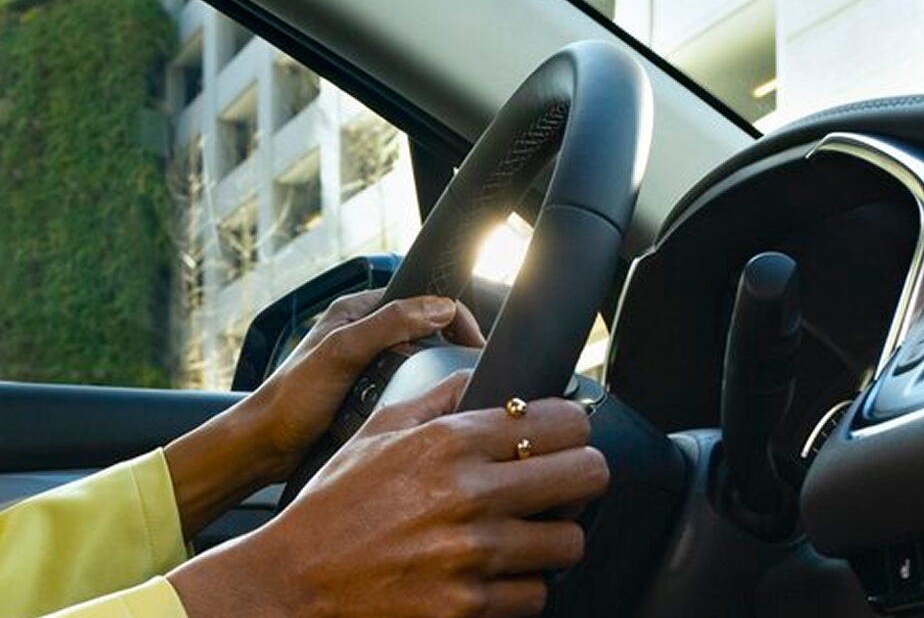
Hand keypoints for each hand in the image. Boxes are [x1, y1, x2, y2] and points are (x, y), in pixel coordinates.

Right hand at [169, 374, 609, 617]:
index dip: (573, 429)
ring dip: (553, 540)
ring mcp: (473, 557)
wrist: (287, 588)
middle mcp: (470, 496)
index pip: (565, 421)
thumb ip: (435, 400)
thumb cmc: (329, 510)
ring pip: (570, 543)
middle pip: (589, 475)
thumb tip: (479, 376)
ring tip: (528, 535)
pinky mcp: (468, 609)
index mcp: (451, 443)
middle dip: (581, 478)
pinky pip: (535, 595)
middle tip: (563, 486)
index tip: (565, 438)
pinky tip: (497, 576)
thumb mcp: (375, 436)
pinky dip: (522, 588)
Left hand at [245, 289, 485, 478]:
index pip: (423, 299)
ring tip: (441, 390)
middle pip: (425, 330)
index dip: (454, 318)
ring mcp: (366, 365)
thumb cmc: (288, 402)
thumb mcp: (341, 353)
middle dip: (447, 347)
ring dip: (431, 376)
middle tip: (464, 370)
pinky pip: (406, 387)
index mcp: (356, 311)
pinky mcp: (367, 393)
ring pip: (419, 362)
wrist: (261, 451)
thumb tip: (439, 307)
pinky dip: (417, 395)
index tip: (474, 344)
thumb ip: (388, 325)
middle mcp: (363, 333)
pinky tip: (419, 408)